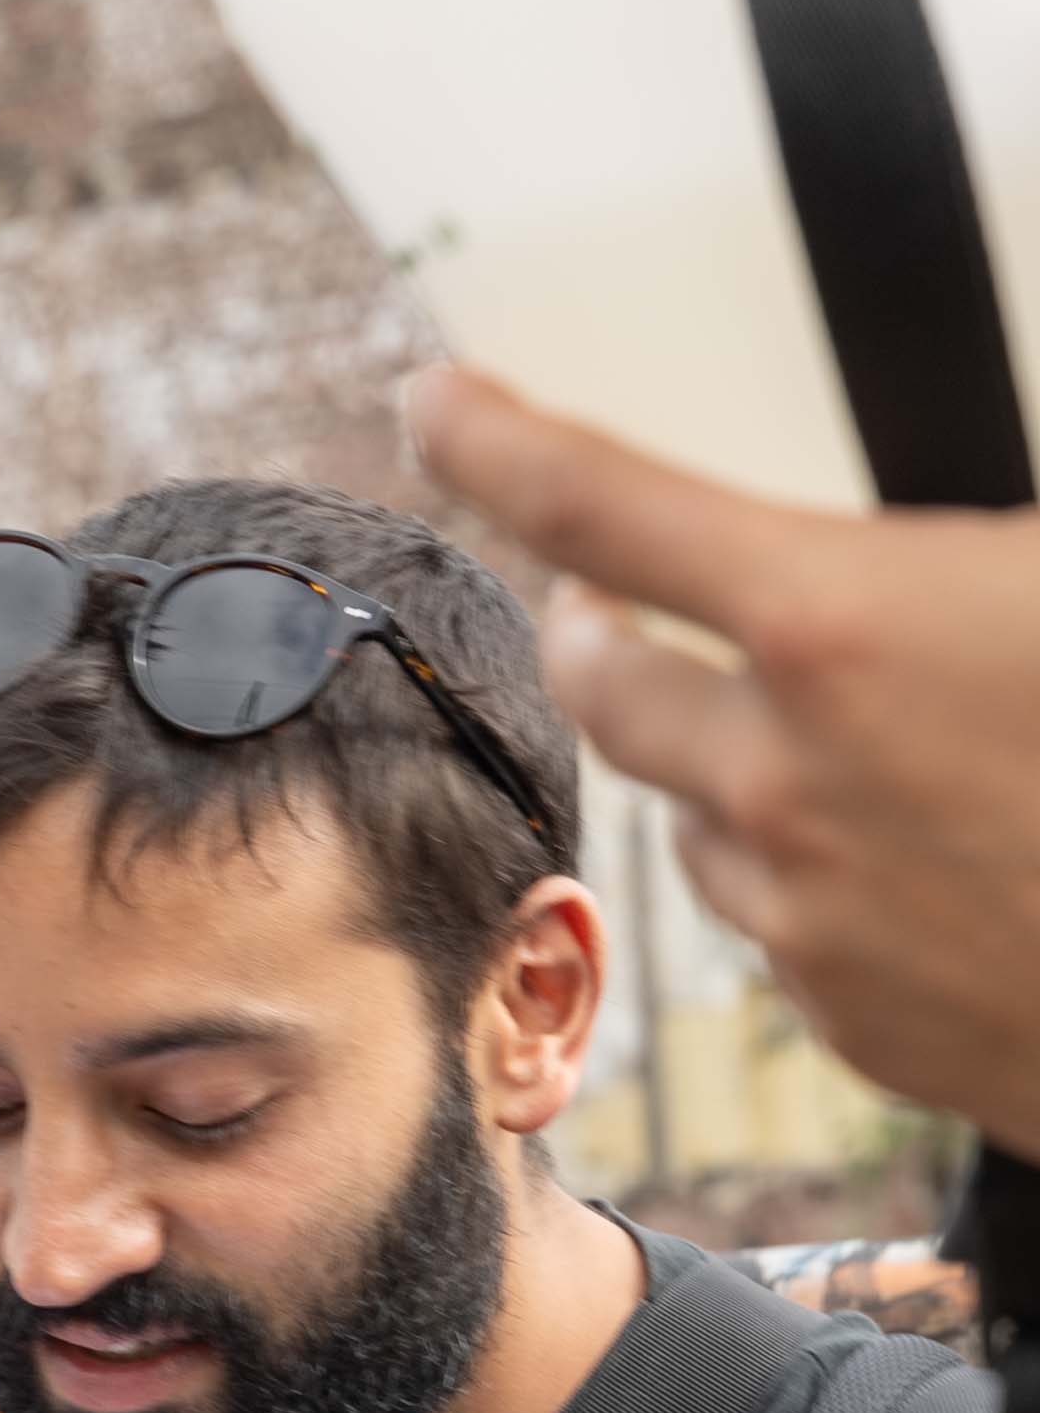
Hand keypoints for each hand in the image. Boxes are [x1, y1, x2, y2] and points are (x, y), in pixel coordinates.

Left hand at [409, 362, 1039, 1160]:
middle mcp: (784, 770)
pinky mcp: (839, 1014)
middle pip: (603, 677)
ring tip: (824, 740)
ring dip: (720, 765)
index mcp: (842, 622)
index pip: (602, 501)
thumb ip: (977, 541)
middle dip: (599, 627)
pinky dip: (808, 880)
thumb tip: (907, 538)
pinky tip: (912, 862)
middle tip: (618, 601)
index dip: (497, 437)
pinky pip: (776, 925)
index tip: (435, 398)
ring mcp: (802, 909)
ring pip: (693, 814)